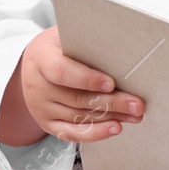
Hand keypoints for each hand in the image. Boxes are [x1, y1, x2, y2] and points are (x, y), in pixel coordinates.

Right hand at [13, 26, 144, 143]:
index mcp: (41, 59)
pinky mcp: (47, 124)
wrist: (32, 65)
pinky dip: (96, 133)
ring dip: (111, 117)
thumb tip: (120, 47)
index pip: (61, 72)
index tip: (111, 83)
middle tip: (136, 104)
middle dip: (111, 102)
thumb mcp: (65, 36)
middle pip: (77, 99)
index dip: (86, 79)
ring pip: (79, 117)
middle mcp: (37, 86)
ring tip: (135, 114)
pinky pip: (73, 133)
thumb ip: (86, 42)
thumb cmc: (57, 47)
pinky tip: (115, 127)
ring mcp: (41, 108)